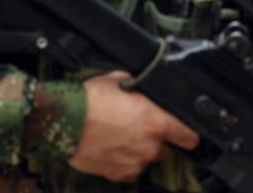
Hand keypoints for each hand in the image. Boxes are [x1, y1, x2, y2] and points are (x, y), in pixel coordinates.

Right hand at [68, 71, 199, 181]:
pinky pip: (129, 169)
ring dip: (139, 150)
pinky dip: (124, 161)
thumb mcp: (122, 80)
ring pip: (146, 158)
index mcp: (156, 122)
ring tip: (120, 135)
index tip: (187, 134)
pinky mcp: (117, 173)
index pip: (189, 136)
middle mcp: (149, 146)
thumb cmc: (90, 99)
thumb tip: (147, 87)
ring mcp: (134, 162)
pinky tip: (112, 146)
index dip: (188, 134)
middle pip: (166, 147)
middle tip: (138, 126)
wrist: (62, 120)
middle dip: (156, 139)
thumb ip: (142, 89)